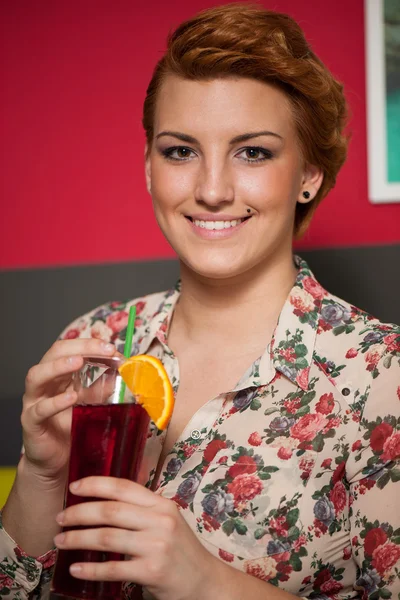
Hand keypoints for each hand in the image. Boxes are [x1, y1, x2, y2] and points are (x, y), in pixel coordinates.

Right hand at [21, 339, 117, 482]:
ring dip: (58, 366)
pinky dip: (55, 402)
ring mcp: (34, 401)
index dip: (90, 344)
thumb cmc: (72, 426)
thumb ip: (102, 387)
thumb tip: (122, 372)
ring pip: (37, 375)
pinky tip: (71, 397)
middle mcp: (44, 382)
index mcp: (58, 373)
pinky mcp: (31, 422)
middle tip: (103, 350)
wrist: (58, 459)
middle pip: (53, 354)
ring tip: (78, 362)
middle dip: (79, 348)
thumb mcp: (90, 402)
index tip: (112, 348)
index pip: (70, 348)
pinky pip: (39, 410)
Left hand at [54, 477, 220, 599]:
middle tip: (61, 518)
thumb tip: (103, 502)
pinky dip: (90, 569)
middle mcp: (159, 520)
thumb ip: (142, 510)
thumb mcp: (167, 520)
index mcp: (161, 504)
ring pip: (107, 538)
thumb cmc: (180, 550)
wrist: (204, 581)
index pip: (123, 487)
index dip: (95, 484)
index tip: (74, 487)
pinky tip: (75, 569)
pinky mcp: (151, 571)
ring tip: (61, 541)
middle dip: (79, 513)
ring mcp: (156, 545)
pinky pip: (113, 568)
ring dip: (78, 539)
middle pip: (110, 511)